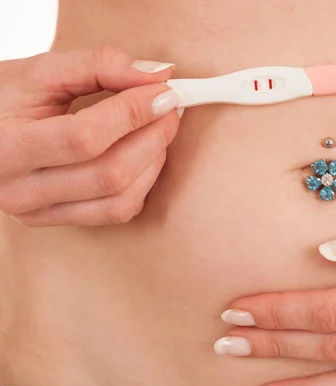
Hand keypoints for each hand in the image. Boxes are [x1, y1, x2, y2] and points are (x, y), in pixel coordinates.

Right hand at [0, 44, 182, 225]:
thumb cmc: (6, 98)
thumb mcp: (42, 71)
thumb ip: (99, 65)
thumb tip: (160, 73)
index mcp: (5, 147)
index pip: (84, 137)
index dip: (132, 113)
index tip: (163, 91)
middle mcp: (19, 190)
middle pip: (109, 174)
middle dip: (153, 137)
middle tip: (170, 107)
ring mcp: (39, 213)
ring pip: (120, 200)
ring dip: (154, 161)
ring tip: (159, 128)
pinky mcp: (58, 221)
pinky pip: (117, 212)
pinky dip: (143, 182)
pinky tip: (145, 154)